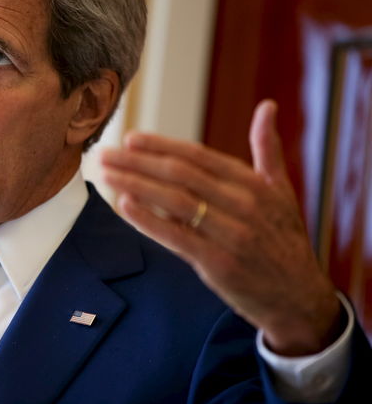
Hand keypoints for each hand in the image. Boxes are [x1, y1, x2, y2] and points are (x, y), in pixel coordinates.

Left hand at [101, 100, 342, 355]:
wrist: (299, 296)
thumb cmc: (283, 239)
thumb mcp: (282, 190)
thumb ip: (268, 148)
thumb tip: (267, 106)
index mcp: (253, 184)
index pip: (198, 156)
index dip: (161, 145)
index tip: (130, 139)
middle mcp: (243, 205)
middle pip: (180, 175)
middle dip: (137, 162)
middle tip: (104, 154)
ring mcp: (231, 235)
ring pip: (175, 202)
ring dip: (134, 185)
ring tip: (105, 175)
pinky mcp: (219, 265)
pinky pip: (177, 237)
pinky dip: (149, 220)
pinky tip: (124, 205)